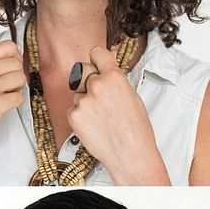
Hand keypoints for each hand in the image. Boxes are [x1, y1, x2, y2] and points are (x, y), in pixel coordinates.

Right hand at [0, 41, 26, 161]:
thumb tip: (12, 59)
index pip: (8, 46)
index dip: (15, 57)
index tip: (10, 69)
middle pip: (17, 63)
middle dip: (16, 75)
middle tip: (7, 87)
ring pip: (21, 79)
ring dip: (17, 89)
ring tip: (4, 97)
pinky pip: (19, 98)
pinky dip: (15, 104)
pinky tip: (2, 107)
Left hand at [66, 46, 169, 184]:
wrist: (130, 155)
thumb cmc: (136, 130)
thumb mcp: (132, 96)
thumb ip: (116, 81)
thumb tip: (107, 69)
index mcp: (114, 77)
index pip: (97, 53)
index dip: (97, 60)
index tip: (97, 65)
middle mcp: (97, 86)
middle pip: (82, 71)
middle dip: (88, 81)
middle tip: (99, 98)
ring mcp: (83, 101)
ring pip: (77, 93)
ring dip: (84, 102)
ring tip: (100, 118)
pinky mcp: (74, 116)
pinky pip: (73, 110)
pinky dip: (80, 117)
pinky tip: (94, 126)